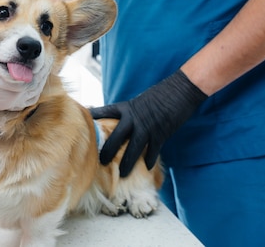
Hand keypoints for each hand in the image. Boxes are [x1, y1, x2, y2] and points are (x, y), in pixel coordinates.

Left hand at [90, 70, 206, 176]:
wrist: (181, 90)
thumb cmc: (162, 94)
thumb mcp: (142, 100)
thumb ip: (132, 112)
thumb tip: (124, 122)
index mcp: (128, 107)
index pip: (106, 112)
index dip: (94, 117)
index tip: (83, 122)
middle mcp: (135, 117)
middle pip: (116, 136)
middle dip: (108, 150)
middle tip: (100, 162)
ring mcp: (148, 126)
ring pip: (134, 148)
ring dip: (127, 162)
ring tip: (122, 174)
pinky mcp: (161, 133)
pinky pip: (153, 150)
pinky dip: (149, 159)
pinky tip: (146, 168)